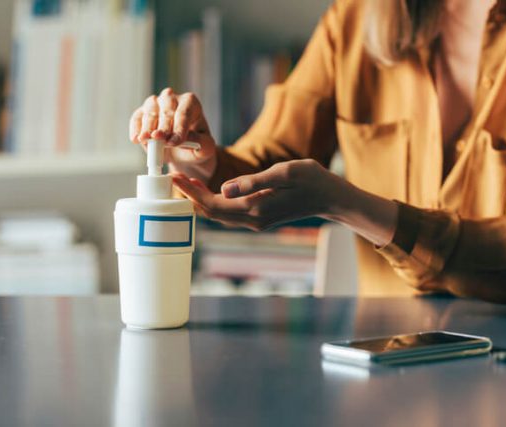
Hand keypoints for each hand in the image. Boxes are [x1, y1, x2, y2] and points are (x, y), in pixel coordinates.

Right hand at [129, 88, 216, 182]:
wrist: (184, 153)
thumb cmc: (197, 146)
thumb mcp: (206, 147)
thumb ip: (199, 142)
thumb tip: (182, 138)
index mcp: (191, 103)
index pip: (184, 113)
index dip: (179, 128)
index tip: (175, 142)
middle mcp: (172, 98)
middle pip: (167, 109)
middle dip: (163, 125)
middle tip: (159, 139)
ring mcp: (156, 103)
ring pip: (150, 110)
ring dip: (148, 126)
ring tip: (146, 139)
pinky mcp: (142, 113)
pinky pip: (137, 117)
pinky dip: (136, 128)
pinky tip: (136, 139)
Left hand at [172, 159, 342, 230]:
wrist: (332, 199)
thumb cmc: (312, 180)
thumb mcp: (284, 173)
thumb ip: (253, 181)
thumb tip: (223, 188)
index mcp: (256, 208)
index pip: (213, 204)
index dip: (191, 192)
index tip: (175, 177)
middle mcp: (253, 220)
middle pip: (212, 213)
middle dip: (190, 197)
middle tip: (173, 178)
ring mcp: (257, 222)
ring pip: (219, 216)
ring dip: (200, 201)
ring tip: (184, 183)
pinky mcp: (261, 218)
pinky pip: (229, 214)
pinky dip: (214, 203)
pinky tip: (207, 191)